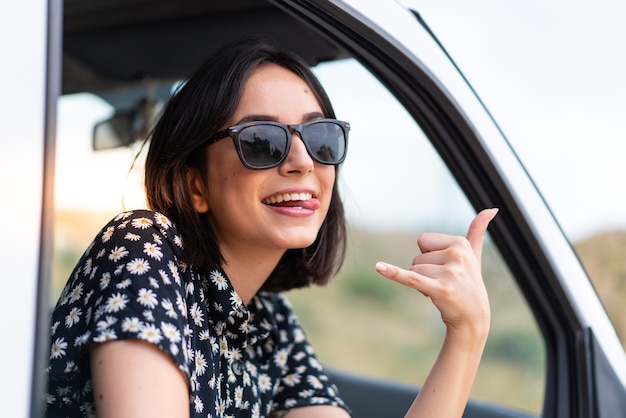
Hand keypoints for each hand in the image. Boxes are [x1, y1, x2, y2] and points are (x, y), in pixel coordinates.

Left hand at [375, 208, 498, 339]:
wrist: (474, 317)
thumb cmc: (469, 282)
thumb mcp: (474, 255)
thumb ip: (478, 231)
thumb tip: (492, 208)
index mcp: (460, 243)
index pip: (422, 241)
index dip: (428, 256)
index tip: (445, 268)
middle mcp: (457, 255)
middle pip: (416, 257)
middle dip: (425, 271)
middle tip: (444, 282)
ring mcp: (449, 273)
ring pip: (413, 270)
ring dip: (422, 284)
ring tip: (441, 291)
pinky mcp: (440, 289)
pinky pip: (410, 278)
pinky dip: (393, 273)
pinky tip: (378, 267)